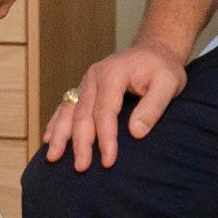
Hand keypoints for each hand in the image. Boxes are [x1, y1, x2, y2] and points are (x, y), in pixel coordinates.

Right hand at [42, 39, 187, 170]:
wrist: (154, 50)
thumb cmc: (163, 68)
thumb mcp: (168, 83)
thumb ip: (153, 107)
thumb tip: (136, 133)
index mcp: (112, 74)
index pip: (105, 111)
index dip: (106, 137)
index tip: (109, 161)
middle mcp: (94, 77)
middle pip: (82, 113)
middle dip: (80, 142)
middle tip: (81, 167)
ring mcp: (86, 82)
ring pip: (69, 110)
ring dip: (60, 134)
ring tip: (53, 156)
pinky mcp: (85, 89)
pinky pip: (66, 106)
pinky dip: (57, 123)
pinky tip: (49, 138)